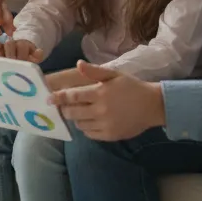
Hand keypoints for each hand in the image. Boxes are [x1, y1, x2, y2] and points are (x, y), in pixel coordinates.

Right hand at [0, 37, 43, 62]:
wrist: (16, 70)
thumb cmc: (25, 65)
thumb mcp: (33, 60)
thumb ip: (37, 56)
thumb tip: (39, 52)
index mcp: (20, 46)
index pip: (22, 45)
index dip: (22, 53)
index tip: (23, 61)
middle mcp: (9, 46)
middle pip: (8, 43)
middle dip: (11, 53)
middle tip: (12, 63)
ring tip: (1, 62)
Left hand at [50, 61, 165, 141]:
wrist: (152, 106)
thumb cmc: (132, 87)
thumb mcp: (114, 75)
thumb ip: (95, 72)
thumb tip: (78, 64)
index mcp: (100, 93)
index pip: (73, 96)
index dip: (59, 98)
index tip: (49, 98)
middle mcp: (101, 110)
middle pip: (73, 113)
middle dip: (66, 110)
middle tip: (66, 107)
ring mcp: (105, 125)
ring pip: (80, 124)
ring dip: (77, 119)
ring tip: (82, 112)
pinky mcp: (109, 136)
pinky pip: (90, 134)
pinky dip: (86, 128)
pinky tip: (92, 121)